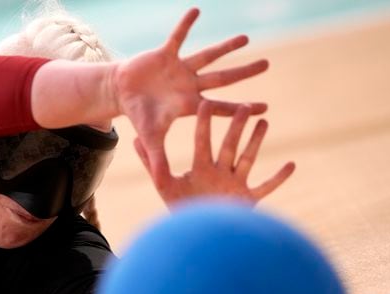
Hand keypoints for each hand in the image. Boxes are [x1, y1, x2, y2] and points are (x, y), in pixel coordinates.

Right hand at [114, 8, 267, 181]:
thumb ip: (157, 157)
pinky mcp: (165, 54)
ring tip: (246, 39)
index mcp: (189, 105)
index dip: (240, 109)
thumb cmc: (140, 116)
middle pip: (222, 78)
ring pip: (207, 56)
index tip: (264, 108)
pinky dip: (185, 25)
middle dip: (244, 72)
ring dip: (226, 47)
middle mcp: (190, 85)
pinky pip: (178, 37)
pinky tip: (197, 11)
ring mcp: (180, 69)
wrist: (122, 93)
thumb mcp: (150, 138)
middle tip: (266, 64)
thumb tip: (161, 180)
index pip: (219, 108)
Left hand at [134, 102, 294, 206]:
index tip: (208, 102)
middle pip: (229, 146)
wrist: (195, 241)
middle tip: (244, 104)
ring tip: (265, 122)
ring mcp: (235, 186)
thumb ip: (151, 162)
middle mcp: (219, 174)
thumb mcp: (164, 186)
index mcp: (200, 169)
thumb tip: (134, 138)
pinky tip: (292, 164)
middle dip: (236, 127)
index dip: (205, 124)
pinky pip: (266, 188)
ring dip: (257, 142)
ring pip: (248, 159)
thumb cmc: (179, 213)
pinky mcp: (247, 201)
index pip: (202, 142)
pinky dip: (278, 178)